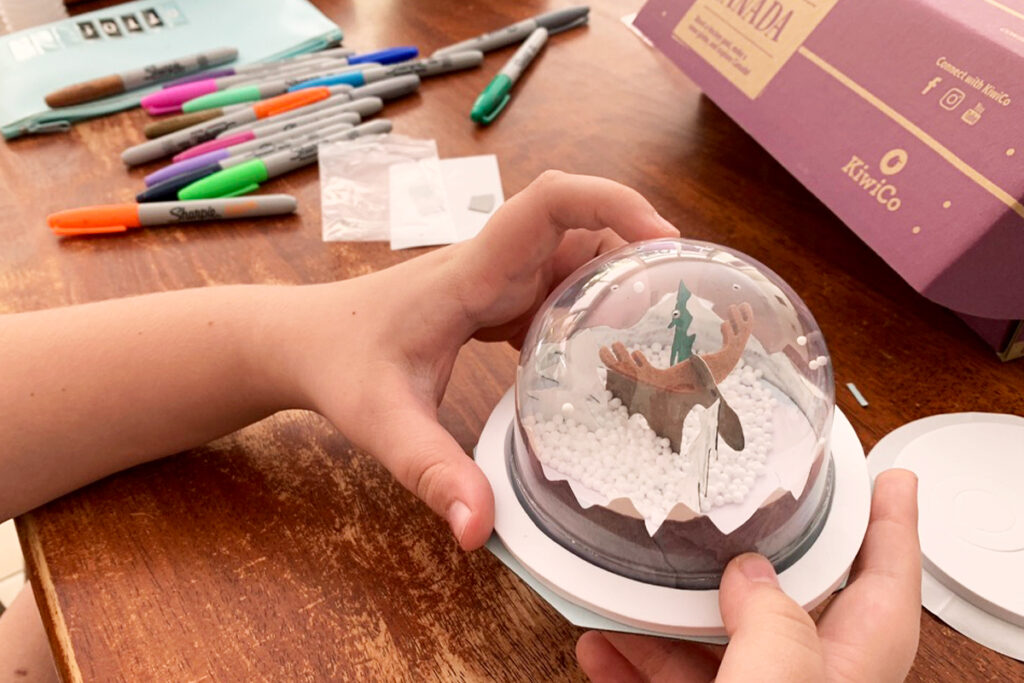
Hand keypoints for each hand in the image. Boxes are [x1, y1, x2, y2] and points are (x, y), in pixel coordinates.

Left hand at [290, 172, 679, 550]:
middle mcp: (492, 265)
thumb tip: (479, 531)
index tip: (665, 241)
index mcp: (471, 275)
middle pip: (583, 227)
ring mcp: (496, 280)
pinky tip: (609, 357)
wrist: (305, 341)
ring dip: (621, 283)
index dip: (613, 202)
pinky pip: (560, 289)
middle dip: (639, 253)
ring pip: (577, 256)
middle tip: (685, 309)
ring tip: (661, 337)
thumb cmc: (341, 366)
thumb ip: (433, 474)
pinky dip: (594, 311)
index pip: (548, 203)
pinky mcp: (497, 300)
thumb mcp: (385, 424)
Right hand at [576, 469, 920, 681]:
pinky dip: (631, 660)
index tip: (893, 478)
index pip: (886, 588)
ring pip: (717, 644)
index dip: (893, 527)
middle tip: (734, 508)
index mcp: (844, 674)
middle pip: (788, 605)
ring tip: (630, 580)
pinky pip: (669, 679)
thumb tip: (748, 575)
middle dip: (751, 555)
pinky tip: (598, 645)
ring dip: (665, 613)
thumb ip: (774, 627)